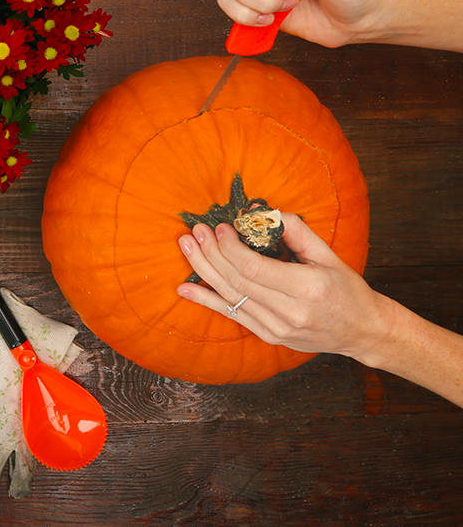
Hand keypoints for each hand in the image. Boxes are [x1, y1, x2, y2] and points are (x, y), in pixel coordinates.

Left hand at [176, 213, 395, 362]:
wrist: (362, 331)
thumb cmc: (347, 289)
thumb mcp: (328, 255)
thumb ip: (297, 232)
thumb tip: (263, 212)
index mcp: (307, 288)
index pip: (254, 267)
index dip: (230, 247)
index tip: (219, 228)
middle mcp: (289, 312)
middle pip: (237, 280)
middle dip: (211, 253)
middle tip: (195, 232)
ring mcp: (277, 328)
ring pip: (230, 297)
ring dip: (203, 270)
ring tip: (186, 248)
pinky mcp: (268, 336)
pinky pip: (231, 315)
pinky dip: (206, 300)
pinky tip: (185, 289)